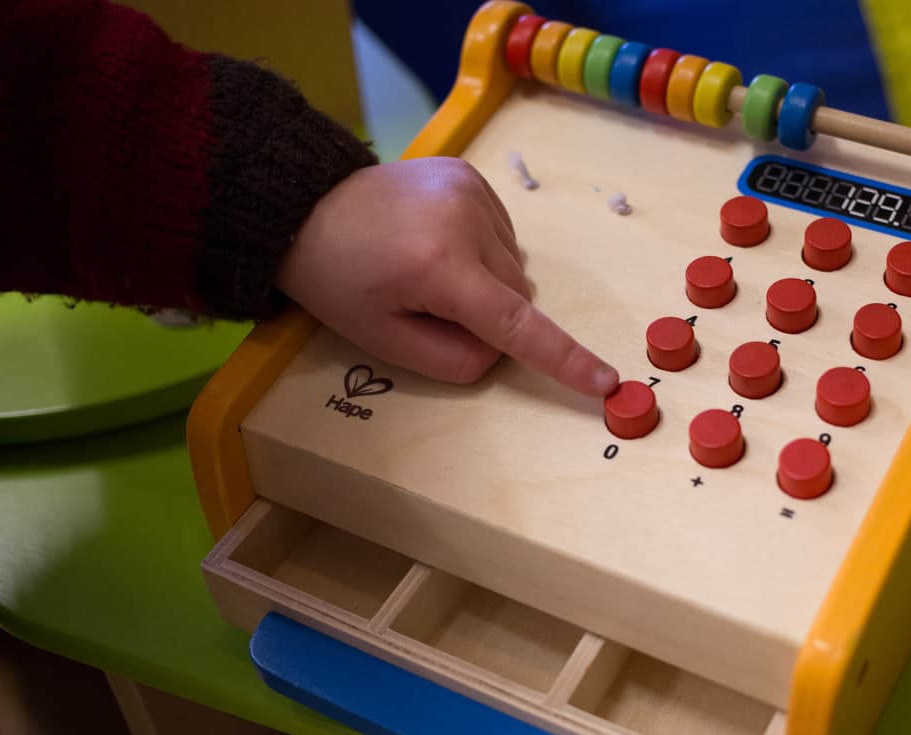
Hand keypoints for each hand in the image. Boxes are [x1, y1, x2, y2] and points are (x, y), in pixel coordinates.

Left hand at [277, 157, 619, 395]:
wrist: (305, 206)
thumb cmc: (338, 281)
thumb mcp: (383, 340)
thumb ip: (451, 360)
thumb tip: (499, 352)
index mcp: (439, 267)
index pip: (516, 324)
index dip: (564, 359)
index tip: (606, 382)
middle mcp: (465, 221)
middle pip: (515, 296)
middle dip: (488, 316)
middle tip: (428, 307)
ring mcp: (471, 190)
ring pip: (513, 266)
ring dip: (486, 282)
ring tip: (427, 268)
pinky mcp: (471, 176)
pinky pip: (501, 234)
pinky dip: (481, 251)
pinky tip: (437, 244)